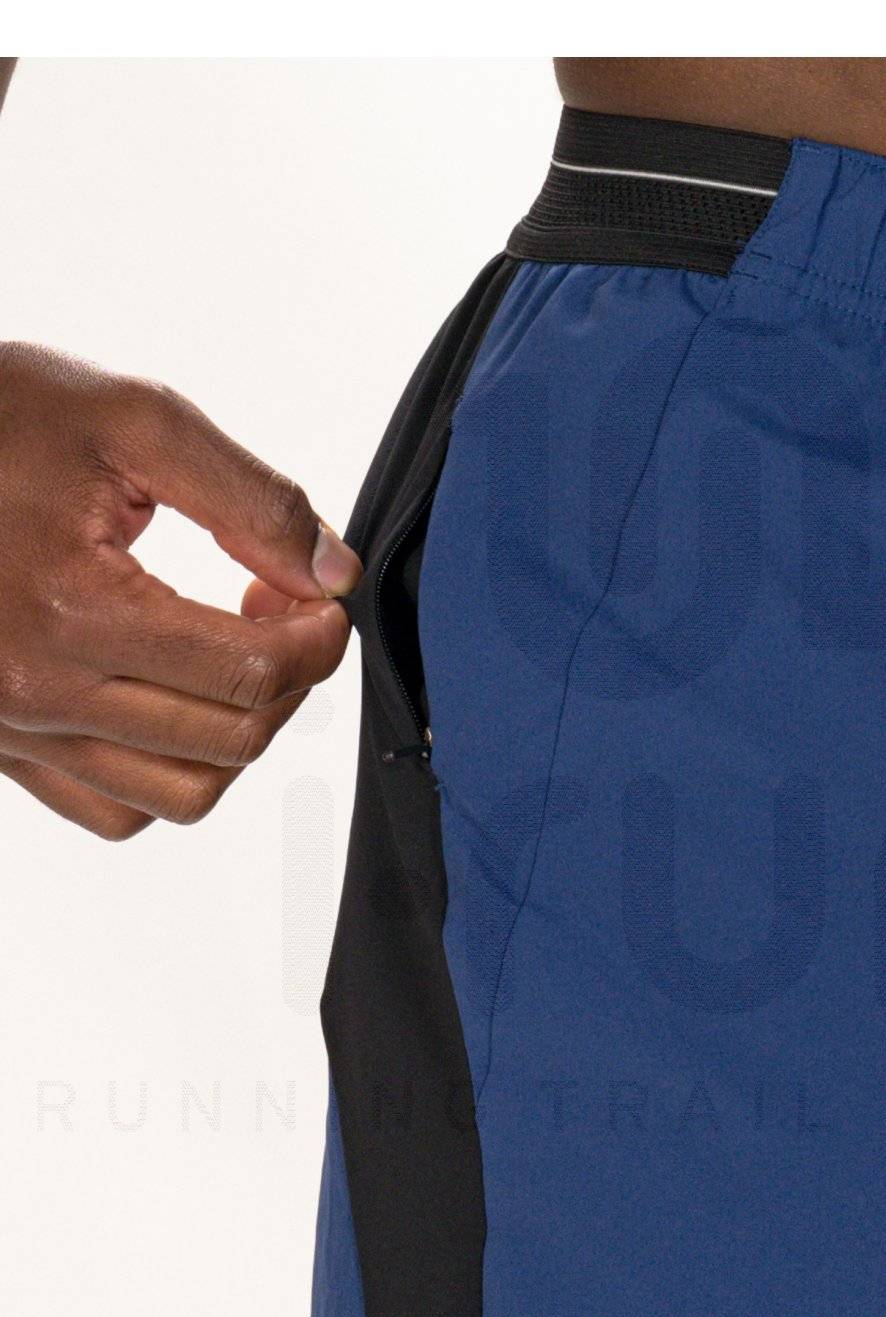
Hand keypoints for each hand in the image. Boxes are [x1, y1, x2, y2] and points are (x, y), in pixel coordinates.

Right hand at [0, 342, 360, 838]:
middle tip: (280, 612)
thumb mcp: (132, 418)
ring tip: (231, 658)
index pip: (251, 672)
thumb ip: (252, 499)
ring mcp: (17, 730)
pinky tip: (174, 701)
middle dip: (290, 678)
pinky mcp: (5, 748)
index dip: (318, 638)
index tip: (320, 597)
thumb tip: (335, 574)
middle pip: (232, 738)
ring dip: (239, 733)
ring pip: (184, 794)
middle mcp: (38, 690)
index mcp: (71, 608)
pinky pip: (116, 811)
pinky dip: (170, 774)